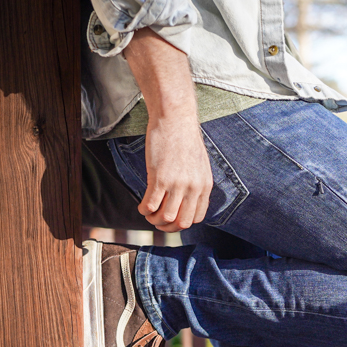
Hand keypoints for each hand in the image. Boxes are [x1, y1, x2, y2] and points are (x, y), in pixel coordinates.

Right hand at [122, 28, 211, 232]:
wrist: (175, 119)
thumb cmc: (184, 140)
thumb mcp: (199, 165)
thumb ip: (196, 184)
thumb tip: (186, 202)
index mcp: (205, 186)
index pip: (198, 218)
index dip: (183, 223)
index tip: (172, 219)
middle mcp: (193, 187)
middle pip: (182, 223)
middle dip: (168, 227)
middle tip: (157, 221)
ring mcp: (177, 184)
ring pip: (165, 217)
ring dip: (153, 220)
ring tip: (148, 213)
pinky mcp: (160, 178)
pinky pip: (150, 205)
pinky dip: (144, 210)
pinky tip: (141, 205)